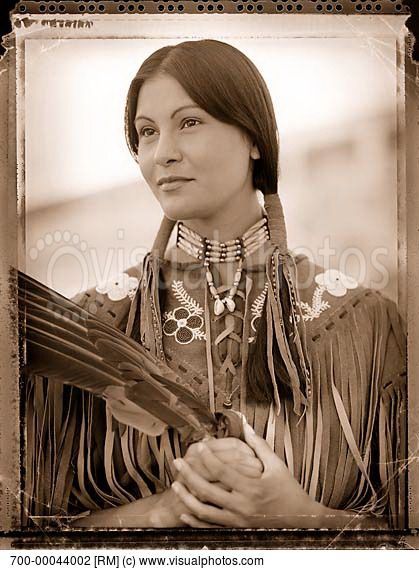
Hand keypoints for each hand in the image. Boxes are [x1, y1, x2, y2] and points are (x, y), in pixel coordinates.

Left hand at [171, 422, 323, 527]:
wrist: (300, 520)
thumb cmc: (289, 490)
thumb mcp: (276, 465)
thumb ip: (258, 445)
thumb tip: (245, 424)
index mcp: (252, 488)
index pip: (222, 470)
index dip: (208, 457)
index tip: (198, 446)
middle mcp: (242, 506)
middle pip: (207, 491)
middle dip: (189, 475)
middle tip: (177, 462)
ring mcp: (238, 521)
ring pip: (205, 512)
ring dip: (187, 499)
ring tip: (175, 485)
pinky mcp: (237, 530)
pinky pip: (211, 528)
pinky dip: (195, 521)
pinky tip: (184, 512)